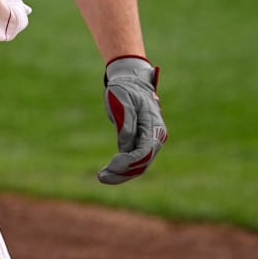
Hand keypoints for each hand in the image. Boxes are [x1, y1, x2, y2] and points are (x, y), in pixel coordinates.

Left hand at [97, 56, 166, 184]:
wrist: (132, 82)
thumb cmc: (126, 89)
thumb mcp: (122, 100)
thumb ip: (126, 123)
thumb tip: (125, 147)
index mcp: (153, 125)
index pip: (144, 151)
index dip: (128, 162)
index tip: (111, 164)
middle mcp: (156, 136)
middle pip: (143, 163)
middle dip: (123, 173)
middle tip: (101, 177)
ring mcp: (150, 141)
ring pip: (139, 165)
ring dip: (122, 174)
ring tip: (102, 176)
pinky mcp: (142, 143)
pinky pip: (135, 160)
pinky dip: (123, 168)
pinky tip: (109, 170)